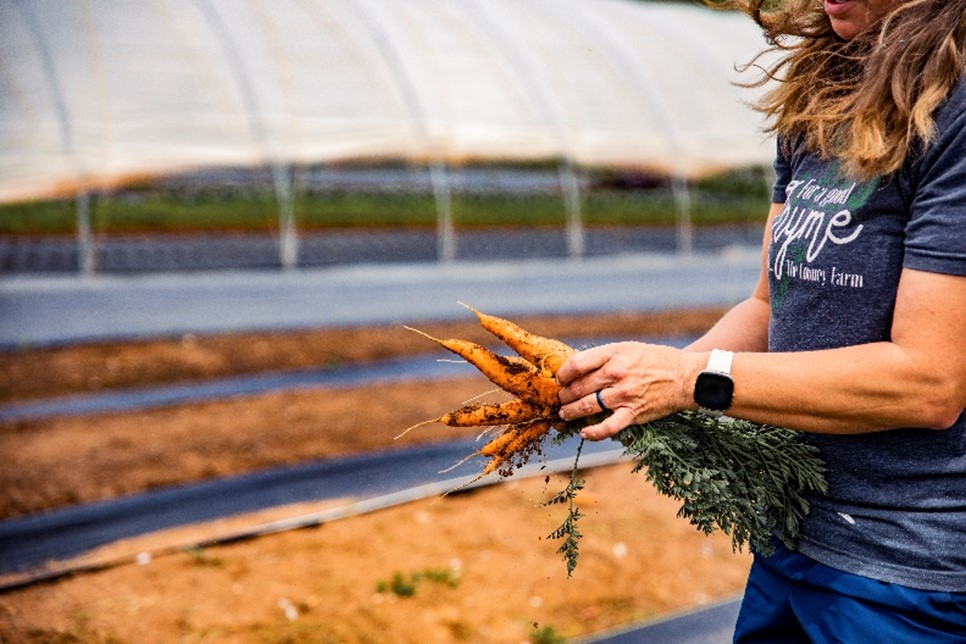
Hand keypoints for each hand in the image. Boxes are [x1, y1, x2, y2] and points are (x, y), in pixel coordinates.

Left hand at [556, 342, 700, 440]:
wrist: (686, 377)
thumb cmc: (655, 360)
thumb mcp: (627, 349)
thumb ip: (603, 357)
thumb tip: (576, 366)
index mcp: (613, 354)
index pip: (577, 364)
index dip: (563, 374)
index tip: (560, 379)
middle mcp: (616, 374)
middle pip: (578, 387)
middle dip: (564, 395)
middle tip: (559, 399)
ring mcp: (624, 395)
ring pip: (587, 406)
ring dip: (571, 412)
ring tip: (564, 414)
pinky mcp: (633, 413)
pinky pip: (608, 427)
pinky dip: (594, 433)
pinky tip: (584, 433)